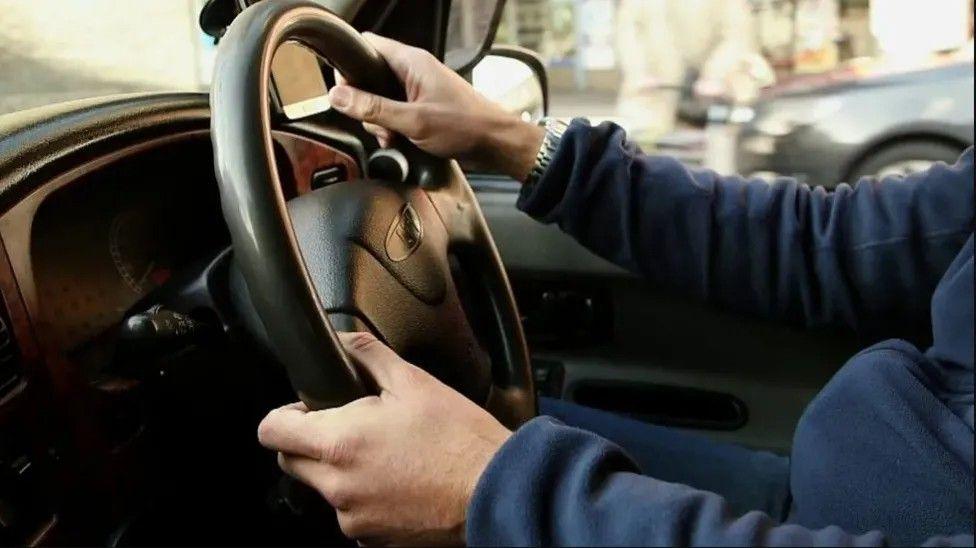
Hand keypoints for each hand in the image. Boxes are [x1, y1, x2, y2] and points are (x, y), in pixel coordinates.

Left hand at [257, 332, 511, 544]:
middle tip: (351, 426)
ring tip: (388, 454)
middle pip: (291, 462)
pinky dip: (367, 497)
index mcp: (339, 444)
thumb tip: (344, 340)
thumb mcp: (414, 382)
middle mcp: (338, 488)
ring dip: (343, 471)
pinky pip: (354, 514)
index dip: (285, 414)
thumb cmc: (460, 439)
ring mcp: (354, 519)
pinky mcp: (374, 540)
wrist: (496, 491)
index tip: (307, 409)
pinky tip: (401, 480)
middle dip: (310, 442)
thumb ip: (368, 355)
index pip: (271, 431)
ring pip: (325, 489)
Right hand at [328, 33, 544, 180]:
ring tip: (393, 138)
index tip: (346, 93)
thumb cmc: (465, 126)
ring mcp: (418, 89)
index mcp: (411, 61)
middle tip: (378, 126)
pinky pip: (396, 112)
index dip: (350, 66)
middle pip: (369, 77)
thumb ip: (373, 108)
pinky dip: (393, 128)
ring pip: (381, 99)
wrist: (495, 143)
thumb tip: (338, 96)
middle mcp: (413, 70)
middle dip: (366, 105)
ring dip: (380, 121)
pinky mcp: (422, 106)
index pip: (367, 45)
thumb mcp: (413, 121)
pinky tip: (399, 142)